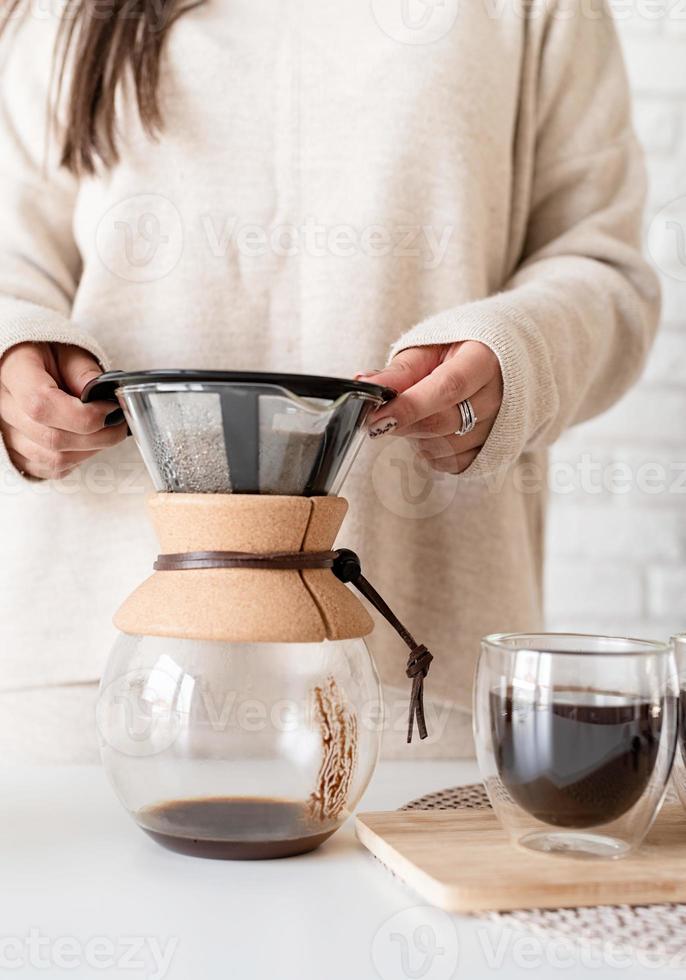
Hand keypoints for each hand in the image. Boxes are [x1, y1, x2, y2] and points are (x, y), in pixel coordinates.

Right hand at [0, 342, 126, 478]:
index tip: (109, 409)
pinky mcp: (16, 452)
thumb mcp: (68, 352)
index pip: (41, 404)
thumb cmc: (47, 357)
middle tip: (119, 422)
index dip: (82, 415)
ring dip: (89, 450)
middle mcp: (3, 405)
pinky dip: (75, 461)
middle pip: (51, 438)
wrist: (26, 366)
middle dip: (97, 436)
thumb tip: (105, 398)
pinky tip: (85, 442)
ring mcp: (6, 433)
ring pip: (52, 459)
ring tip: (105, 431)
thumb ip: (84, 372)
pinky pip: (49, 469)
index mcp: (12, 372)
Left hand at [359, 342, 502, 473]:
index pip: (448, 388)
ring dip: (417, 436)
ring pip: (443, 447)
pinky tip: (432, 431)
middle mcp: (499, 396)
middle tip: (381, 416)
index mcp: (485, 359)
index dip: (409, 406)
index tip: (377, 418)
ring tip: (418, 413)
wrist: (496, 364)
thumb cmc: (458, 353)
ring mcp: (498, 427)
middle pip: (443, 422)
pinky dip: (431, 451)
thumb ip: (400, 371)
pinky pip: (450, 463)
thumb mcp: (429, 350)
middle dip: (403, 423)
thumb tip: (365, 384)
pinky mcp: (491, 451)